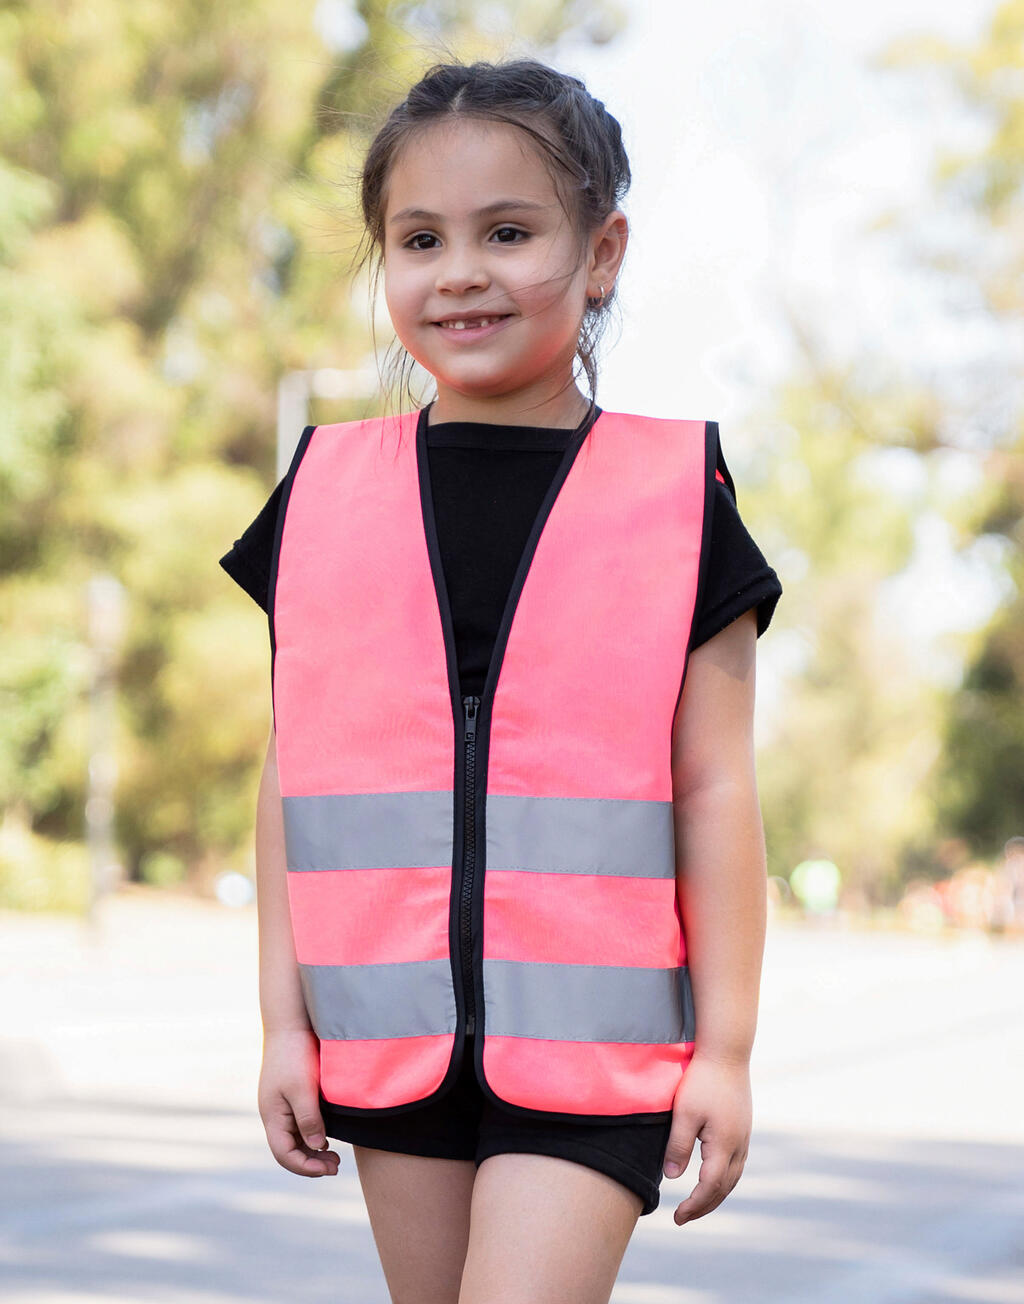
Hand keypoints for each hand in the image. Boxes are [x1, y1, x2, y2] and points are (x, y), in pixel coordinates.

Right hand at [258, 1027, 340, 1177]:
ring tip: (335, 1157)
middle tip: (337, 1167)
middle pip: (288, 1150)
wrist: (290, 1023)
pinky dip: (312, 1135)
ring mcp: (281, 1104)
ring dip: (312, 1151)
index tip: (329, 1169)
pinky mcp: (291, 1094)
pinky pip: (299, 1123)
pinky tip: (328, 1136)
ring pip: (294, 1138)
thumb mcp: (303, 1088)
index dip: (305, 1167)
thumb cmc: (294, 1054)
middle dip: (311, 1163)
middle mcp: (274, 1114)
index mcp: (272, 1115)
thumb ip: (309, 1119)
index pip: (284, 1154)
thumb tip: (317, 1147)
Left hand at [662, 1052, 750, 1224]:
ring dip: (716, 1195)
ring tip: (697, 1204)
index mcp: (724, 1145)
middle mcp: (739, 1145)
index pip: (709, 1187)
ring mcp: (744, 1136)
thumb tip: (672, 1178)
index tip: (677, 1217)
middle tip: (683, 1217)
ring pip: (733, 1177)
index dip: (694, 1206)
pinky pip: (736, 1164)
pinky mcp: (744, 1127)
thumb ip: (678, 1146)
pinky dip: (724, 1179)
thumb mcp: (684, 1113)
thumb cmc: (702, 1081)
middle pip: (724, 1188)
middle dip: (704, 1206)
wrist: (727, 1053)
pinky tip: (713, 1177)